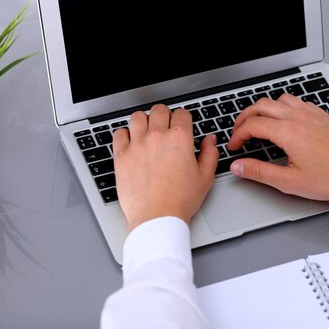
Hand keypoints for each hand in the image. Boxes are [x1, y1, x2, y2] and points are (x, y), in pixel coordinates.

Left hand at [112, 104, 218, 230]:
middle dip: (164, 115)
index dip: (183, 118)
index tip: (181, 124)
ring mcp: (137, 145)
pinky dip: (125, 134)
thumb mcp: (205, 177)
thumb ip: (209, 153)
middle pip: (159, 110)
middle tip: (165, 126)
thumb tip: (209, 140)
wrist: (157, 217)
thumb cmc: (180, 201)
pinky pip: (119, 133)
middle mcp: (157, 137)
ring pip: (137, 117)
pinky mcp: (121, 156)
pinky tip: (130, 141)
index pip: (181, 113)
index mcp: (179, 139)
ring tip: (146, 130)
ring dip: (144, 120)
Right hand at [227, 93, 328, 201]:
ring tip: (259, 123)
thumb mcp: (290, 182)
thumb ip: (259, 172)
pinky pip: (297, 102)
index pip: (253, 124)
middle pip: (261, 105)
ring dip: (265, 108)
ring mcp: (312, 114)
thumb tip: (239, 166)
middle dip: (245, 117)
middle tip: (239, 131)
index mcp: (289, 133)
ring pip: (279, 99)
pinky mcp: (322, 115)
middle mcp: (299, 118)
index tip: (235, 146)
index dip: (238, 135)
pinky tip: (285, 121)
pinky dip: (284, 107)